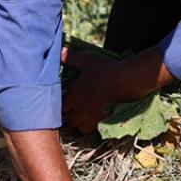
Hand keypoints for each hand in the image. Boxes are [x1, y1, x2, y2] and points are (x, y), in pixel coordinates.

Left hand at [61, 45, 176, 134]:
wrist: (123, 80)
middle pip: (67, 120)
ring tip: (78, 117)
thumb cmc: (104, 70)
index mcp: (73, 95)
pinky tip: (89, 119)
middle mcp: (79, 108)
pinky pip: (89, 129)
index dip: (57, 106)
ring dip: (76, 124)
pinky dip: (87, 127)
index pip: (58, 107)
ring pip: (78, 127)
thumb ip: (71, 57)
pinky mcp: (100, 118)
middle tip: (69, 110)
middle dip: (67, 117)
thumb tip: (59, 51)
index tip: (62, 101)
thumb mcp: (86, 61)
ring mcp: (90, 115)